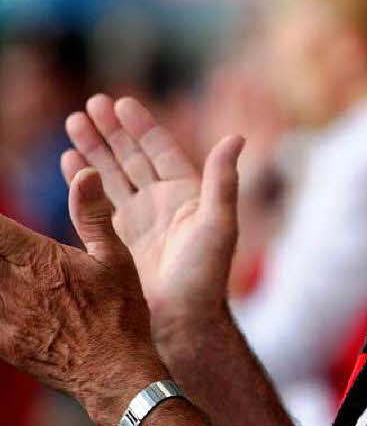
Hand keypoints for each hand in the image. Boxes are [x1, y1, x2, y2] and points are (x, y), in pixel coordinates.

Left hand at [0, 167, 164, 425]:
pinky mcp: (2, 342)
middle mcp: (14, 285)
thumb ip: (93, 214)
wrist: (116, 374)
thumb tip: (85, 171)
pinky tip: (5, 297)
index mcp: (39, 258)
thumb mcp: (116, 258)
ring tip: (7, 273)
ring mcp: (4, 316)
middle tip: (1, 248)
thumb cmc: (121, 313)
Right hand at [61, 95, 243, 343]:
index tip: (121, 103)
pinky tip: (69, 161)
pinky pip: (96, 202)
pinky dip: (82, 181)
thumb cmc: (205, 276)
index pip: (160, 150)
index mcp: (186, 194)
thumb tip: (238, 136)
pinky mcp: (117, 239)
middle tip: (90, 104)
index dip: (142, 127)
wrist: (181, 322)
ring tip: (73, 123)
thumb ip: (223, 180)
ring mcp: (138, 220)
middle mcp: (161, 203)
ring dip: (93, 149)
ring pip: (112, 175)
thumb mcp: (219, 223)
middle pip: (132, 156)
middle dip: (112, 131)